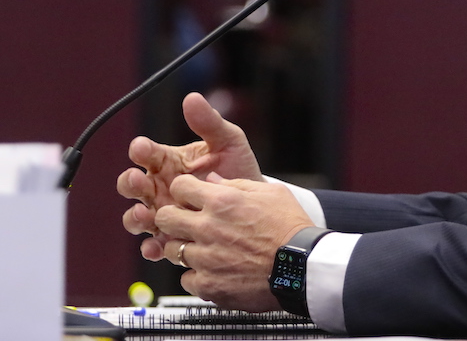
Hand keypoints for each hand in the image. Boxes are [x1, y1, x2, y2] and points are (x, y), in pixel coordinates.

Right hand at [118, 92, 263, 260]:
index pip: (146, 153)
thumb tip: (192, 98)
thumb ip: (209, 123)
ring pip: (137, 216)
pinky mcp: (171, 237)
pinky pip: (153, 245)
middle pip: (132, 185)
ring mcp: (163, 213)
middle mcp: (160, 187)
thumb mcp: (228, 143)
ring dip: (135, 216)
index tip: (142, 147)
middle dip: (131, 182)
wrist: (255, 206)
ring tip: (144, 213)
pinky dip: (151, 247)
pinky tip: (157, 245)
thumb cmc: (239, 170)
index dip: (141, 149)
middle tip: (140, 180)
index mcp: (169, 161)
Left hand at [155, 172, 314, 310]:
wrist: (302, 267)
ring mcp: (205, 258)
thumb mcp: (271, 193)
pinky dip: (197, 275)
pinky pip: (185, 278)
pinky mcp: (208, 285)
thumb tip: (213, 180)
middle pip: (164, 218)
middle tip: (185, 223)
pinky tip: (213, 271)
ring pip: (171, 250)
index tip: (189, 197)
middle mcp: (208, 228)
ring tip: (204, 250)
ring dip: (185, 248)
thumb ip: (237, 185)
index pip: (179, 187)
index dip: (183, 191)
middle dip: (172, 217)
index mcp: (223, 201)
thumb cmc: (291, 228)